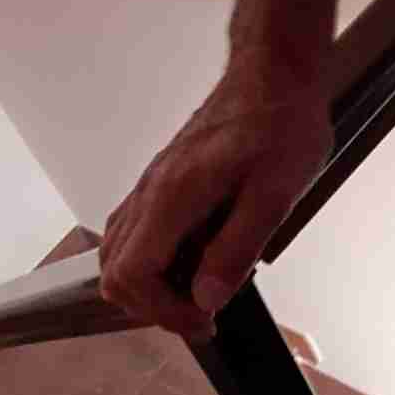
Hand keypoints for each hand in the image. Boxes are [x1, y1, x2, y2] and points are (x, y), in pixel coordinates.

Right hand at [99, 60, 331, 340]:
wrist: (273, 74)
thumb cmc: (281, 123)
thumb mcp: (275, 194)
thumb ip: (236, 249)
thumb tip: (207, 298)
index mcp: (174, 197)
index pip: (134, 275)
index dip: (163, 311)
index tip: (204, 320)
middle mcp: (151, 192)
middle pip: (113, 273)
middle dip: (154, 307)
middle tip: (201, 314)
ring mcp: (151, 187)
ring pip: (117, 255)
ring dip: (149, 287)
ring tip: (196, 295)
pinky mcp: (160, 184)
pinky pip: (133, 234)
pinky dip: (151, 263)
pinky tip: (192, 265)